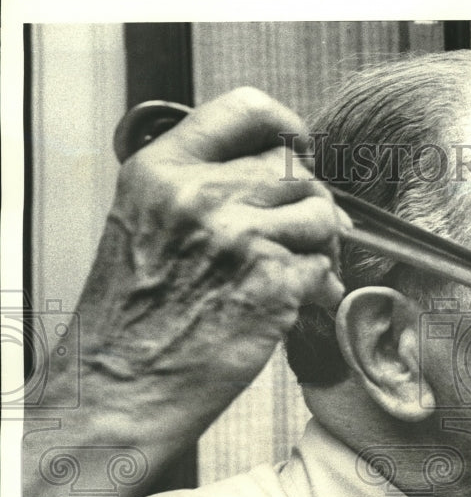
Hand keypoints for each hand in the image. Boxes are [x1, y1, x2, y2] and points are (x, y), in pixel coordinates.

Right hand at [81, 86, 344, 395]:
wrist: (120, 386)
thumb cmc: (132, 318)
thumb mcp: (144, 224)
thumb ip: (199, 189)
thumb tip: (273, 175)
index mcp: (162, 170)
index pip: (245, 110)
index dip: (285, 127)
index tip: (299, 147)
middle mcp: (200, 194)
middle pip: (295, 169)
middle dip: (306, 203)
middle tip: (300, 236)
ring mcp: (239, 237)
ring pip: (321, 214)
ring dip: (321, 246)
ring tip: (300, 272)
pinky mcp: (273, 282)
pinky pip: (324, 267)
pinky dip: (321, 288)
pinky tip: (301, 304)